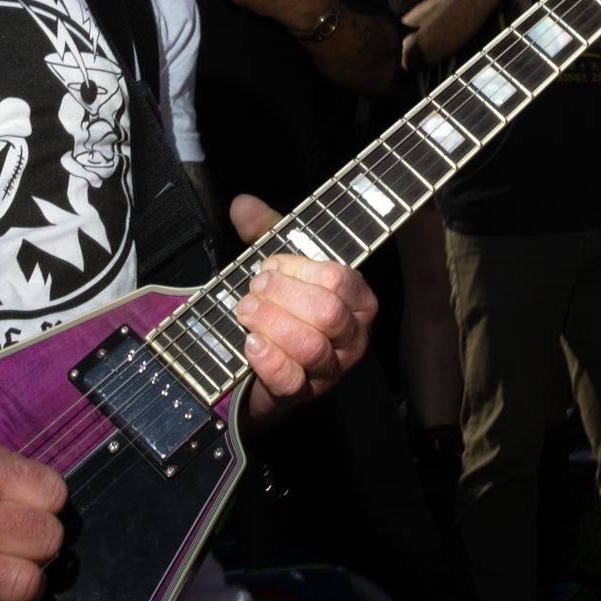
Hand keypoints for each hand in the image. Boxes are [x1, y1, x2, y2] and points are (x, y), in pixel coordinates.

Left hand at [226, 193, 375, 418]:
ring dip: (271, 323)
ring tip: (246, 312)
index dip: (299, 270)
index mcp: (357, 301)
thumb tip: (243, 204)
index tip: (269, 267)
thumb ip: (265, 232)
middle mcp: (351, 338)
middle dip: (283, 296)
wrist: (258, 367)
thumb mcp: (279, 266)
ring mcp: (329, 370)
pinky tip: (250, 343)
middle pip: (327, 312)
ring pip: (310, 346)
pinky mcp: (301, 396)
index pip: (339, 279)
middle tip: (254, 290)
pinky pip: (290, 380)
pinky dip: (267, 359)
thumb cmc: (280, 309)